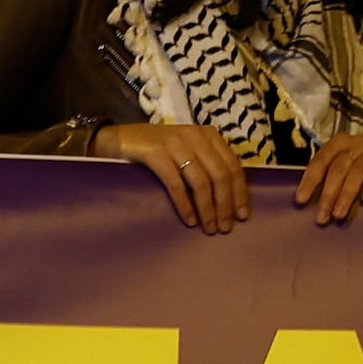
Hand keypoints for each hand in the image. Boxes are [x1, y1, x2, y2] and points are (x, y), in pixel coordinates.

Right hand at [99, 118, 253, 232]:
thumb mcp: (188, 149)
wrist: (120, 138)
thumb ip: (207, 164)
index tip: (242, 216)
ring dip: (208, 209)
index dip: (240, 193)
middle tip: (225, 227)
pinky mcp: (156, 153)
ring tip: (209, 228)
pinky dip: (185, 205)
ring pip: (201, 182)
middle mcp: (196, 136)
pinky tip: (189, 220)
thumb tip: (230, 199)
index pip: (233, 166)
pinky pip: (176, 184)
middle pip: (220, 175)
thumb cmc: (158, 149)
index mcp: (209, 135)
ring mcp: (176, 143)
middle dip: (225, 205)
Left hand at [301, 132, 362, 222]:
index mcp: (339, 143)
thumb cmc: (361, 170)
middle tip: (323, 217)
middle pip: (338, 168)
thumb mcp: (343, 168)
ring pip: (358, 171)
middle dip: (328, 194)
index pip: (320, 161)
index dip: (309, 181)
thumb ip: (328, 179)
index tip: (301, 201)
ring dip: (347, 194)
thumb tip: (306, 204)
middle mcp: (356, 143)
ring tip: (339, 214)